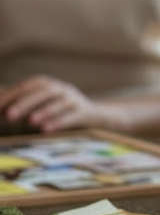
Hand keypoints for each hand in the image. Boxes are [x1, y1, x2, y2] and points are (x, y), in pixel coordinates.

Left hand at [0, 76, 121, 132]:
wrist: (95, 115)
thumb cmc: (60, 112)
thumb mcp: (43, 104)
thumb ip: (24, 105)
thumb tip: (0, 109)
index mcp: (49, 84)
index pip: (28, 85)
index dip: (12, 94)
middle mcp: (62, 88)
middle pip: (43, 91)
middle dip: (25, 103)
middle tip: (9, 116)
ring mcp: (74, 99)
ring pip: (59, 102)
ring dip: (44, 111)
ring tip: (30, 122)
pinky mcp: (85, 112)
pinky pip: (72, 116)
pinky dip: (59, 122)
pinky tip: (47, 129)